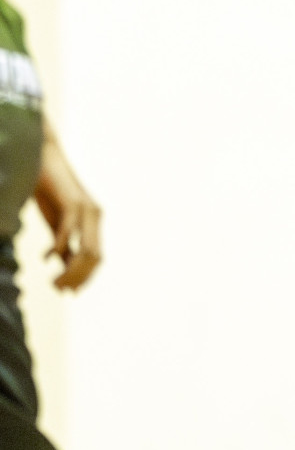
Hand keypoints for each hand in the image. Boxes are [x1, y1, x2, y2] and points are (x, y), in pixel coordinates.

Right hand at [33, 124, 101, 290]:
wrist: (42, 157)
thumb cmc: (47, 190)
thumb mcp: (55, 222)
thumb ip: (63, 243)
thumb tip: (63, 268)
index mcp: (93, 222)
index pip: (97, 258)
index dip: (85, 277)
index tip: (70, 292)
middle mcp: (95, 217)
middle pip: (95, 258)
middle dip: (79, 278)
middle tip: (59, 290)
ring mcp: (86, 210)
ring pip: (86, 249)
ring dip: (70, 270)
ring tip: (54, 281)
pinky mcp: (72, 203)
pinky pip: (68, 232)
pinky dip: (58, 248)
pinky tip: (45, 258)